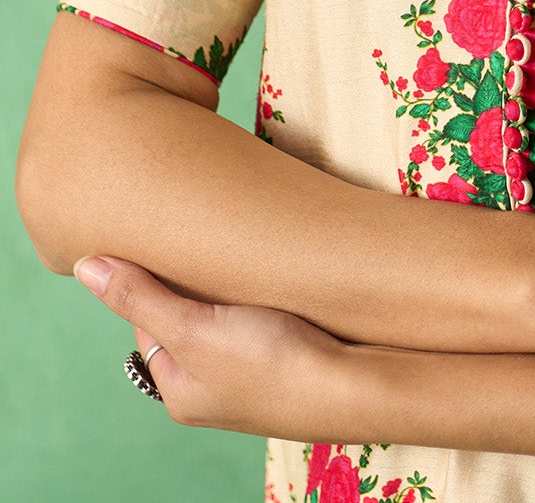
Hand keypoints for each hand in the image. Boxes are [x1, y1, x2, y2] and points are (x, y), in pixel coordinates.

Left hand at [72, 254, 346, 439]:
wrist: (355, 386)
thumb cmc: (271, 362)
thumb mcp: (196, 326)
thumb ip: (140, 296)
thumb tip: (84, 266)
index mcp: (179, 390)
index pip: (149, 319)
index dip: (158, 277)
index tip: (173, 239)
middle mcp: (209, 388)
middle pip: (186, 317)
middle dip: (197, 279)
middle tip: (212, 241)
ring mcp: (250, 375)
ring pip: (225, 316)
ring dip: (231, 285)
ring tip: (245, 255)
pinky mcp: (286, 358)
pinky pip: (259, 319)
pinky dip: (261, 295)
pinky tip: (275, 277)